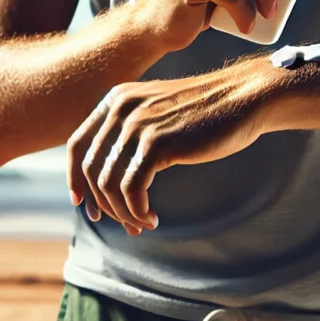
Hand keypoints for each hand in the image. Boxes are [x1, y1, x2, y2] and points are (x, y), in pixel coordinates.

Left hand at [66, 64, 273, 234]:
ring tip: (142, 224)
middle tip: (126, 224)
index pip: (77, 146)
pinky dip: (137, 210)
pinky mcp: (157, 142)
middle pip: (91, 169)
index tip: (84, 205)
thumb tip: (109, 174)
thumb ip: (132, 130)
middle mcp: (120, 108)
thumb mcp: (158, 111)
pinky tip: (152, 217)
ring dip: (123, 212)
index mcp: (116, 99)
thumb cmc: (207, 110)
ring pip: (109, 183)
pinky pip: (132, 188)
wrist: (244, 96)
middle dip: (103, 204)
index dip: (75, 179)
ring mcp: (138, 124)